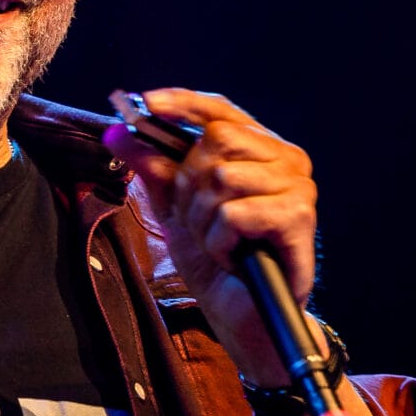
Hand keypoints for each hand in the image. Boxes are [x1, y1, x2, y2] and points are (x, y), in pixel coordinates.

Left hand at [102, 87, 318, 380]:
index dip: (183, 103)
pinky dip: (219, 241)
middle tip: (197, 219)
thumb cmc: (216, 257)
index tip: (145, 103)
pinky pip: (233, 213)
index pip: (220, 110)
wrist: (242, 313)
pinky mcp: (299, 215)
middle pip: (214, 141)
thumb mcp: (173, 207)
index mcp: (258, 149)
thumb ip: (150, 167)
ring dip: (202, 220)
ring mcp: (297, 186)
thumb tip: (117, 131)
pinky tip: (233, 256)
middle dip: (188, 185)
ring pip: (220, 178)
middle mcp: (285, 159)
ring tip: (218, 242)